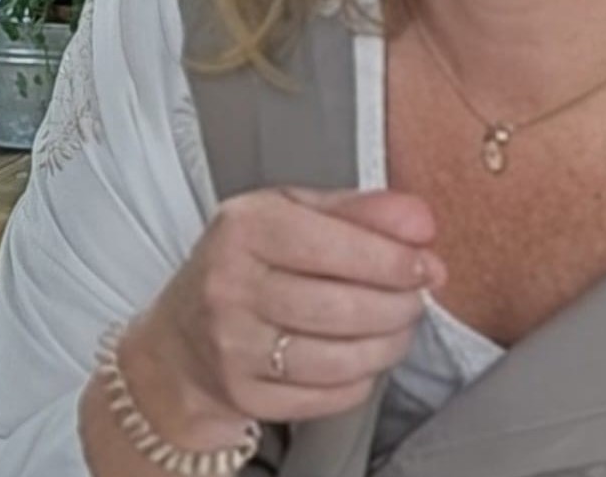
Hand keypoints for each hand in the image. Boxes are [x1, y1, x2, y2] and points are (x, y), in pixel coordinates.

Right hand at [118, 188, 445, 437]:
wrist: (179, 339)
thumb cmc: (248, 261)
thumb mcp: (293, 211)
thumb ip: (360, 209)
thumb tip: (420, 220)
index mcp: (246, 228)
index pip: (334, 245)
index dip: (392, 258)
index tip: (425, 262)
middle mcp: (231, 287)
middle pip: (342, 306)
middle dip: (399, 303)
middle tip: (418, 295)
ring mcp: (233, 348)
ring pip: (338, 356)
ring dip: (389, 342)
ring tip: (399, 324)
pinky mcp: (243, 396)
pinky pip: (326, 395)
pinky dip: (361, 378)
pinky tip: (366, 356)